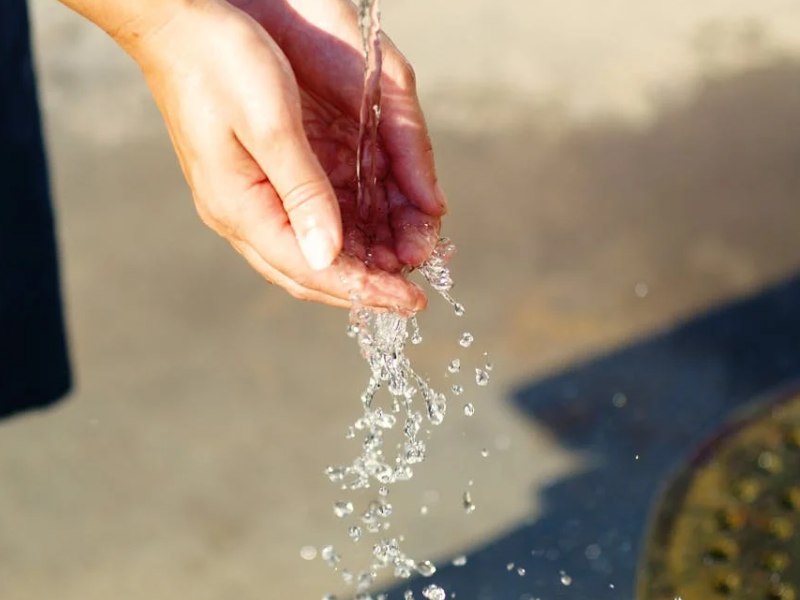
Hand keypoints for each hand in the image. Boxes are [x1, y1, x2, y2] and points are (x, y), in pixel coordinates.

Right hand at [126, 0, 446, 310]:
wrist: (176, 23)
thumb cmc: (220, 62)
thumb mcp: (271, 125)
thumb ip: (303, 192)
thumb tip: (328, 256)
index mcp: (239, 207)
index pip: (311, 269)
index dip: (364, 289)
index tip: (411, 301)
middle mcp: (239, 214)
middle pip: (308, 273)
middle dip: (363, 288)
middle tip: (411, 296)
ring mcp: (243, 200)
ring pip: (306, 253)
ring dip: (354, 265)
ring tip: (400, 268)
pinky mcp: (253, 182)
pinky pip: (300, 226)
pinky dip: (339, 237)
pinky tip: (369, 236)